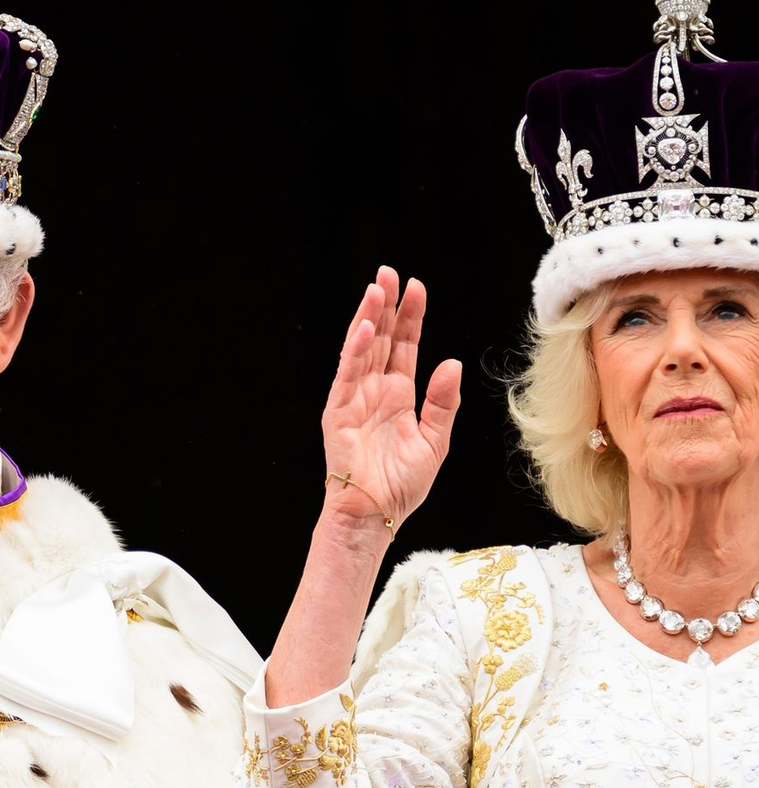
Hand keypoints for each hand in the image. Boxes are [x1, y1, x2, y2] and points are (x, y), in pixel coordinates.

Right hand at [322, 265, 460, 531]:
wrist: (375, 514)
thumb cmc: (401, 485)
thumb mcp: (434, 441)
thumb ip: (442, 403)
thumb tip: (450, 362)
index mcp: (398, 395)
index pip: (403, 346)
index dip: (410, 317)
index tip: (416, 287)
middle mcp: (375, 391)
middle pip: (381, 339)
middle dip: (386, 306)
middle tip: (390, 273)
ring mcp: (354, 399)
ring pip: (362, 350)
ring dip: (368, 319)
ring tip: (376, 288)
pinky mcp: (338, 412)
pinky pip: (347, 376)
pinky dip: (354, 352)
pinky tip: (364, 329)